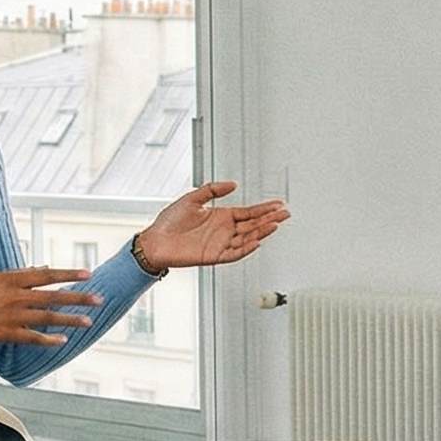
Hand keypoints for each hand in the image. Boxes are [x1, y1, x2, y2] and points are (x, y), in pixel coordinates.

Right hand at [0, 268, 103, 346]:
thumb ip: (19, 274)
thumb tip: (42, 270)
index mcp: (11, 279)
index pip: (47, 275)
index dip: (69, 274)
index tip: (88, 273)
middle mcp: (15, 296)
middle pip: (53, 296)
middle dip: (78, 297)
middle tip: (98, 299)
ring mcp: (12, 316)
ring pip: (47, 317)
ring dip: (70, 320)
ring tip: (88, 322)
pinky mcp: (6, 334)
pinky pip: (33, 337)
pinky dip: (49, 340)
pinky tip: (63, 340)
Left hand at [137, 181, 289, 269]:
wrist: (155, 241)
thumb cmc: (169, 222)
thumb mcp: (192, 198)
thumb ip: (212, 189)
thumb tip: (233, 184)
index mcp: (221, 216)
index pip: (248, 212)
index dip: (264, 209)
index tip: (278, 204)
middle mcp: (224, 230)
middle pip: (252, 225)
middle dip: (269, 219)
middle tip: (285, 214)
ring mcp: (220, 243)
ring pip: (247, 238)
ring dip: (261, 232)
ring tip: (275, 225)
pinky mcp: (214, 256)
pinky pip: (234, 253)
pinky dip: (246, 248)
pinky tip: (256, 242)